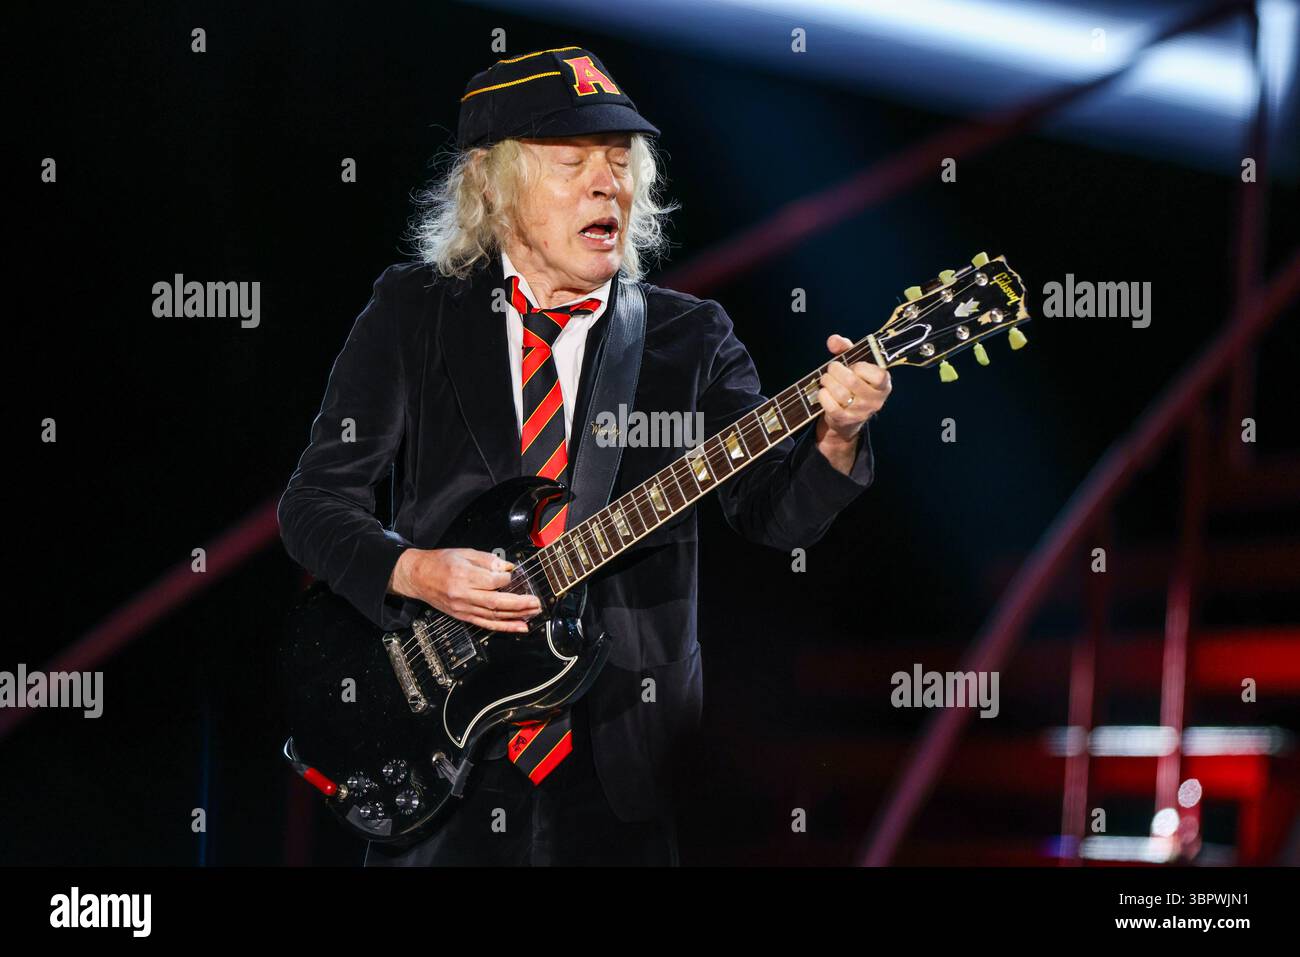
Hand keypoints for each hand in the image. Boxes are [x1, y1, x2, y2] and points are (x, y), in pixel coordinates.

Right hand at [388, 548, 541, 632]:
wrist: (417, 577)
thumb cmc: (440, 562)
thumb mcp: (464, 553)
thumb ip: (487, 560)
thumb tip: (508, 567)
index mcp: (463, 576)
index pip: (492, 581)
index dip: (507, 578)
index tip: (514, 574)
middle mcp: (463, 595)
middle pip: (496, 602)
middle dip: (520, 604)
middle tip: (536, 602)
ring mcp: (463, 609)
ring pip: (494, 616)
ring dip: (516, 616)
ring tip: (533, 613)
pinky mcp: (463, 617)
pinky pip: (487, 624)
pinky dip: (505, 627)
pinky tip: (520, 627)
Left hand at [814, 334, 891, 471]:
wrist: (848, 419)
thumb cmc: (853, 385)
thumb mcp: (854, 365)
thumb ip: (846, 349)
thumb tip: (833, 340)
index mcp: (884, 385)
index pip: (878, 375)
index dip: (861, 367)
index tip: (854, 366)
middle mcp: (875, 401)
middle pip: (852, 381)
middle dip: (836, 370)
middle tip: (831, 369)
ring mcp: (861, 412)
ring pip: (840, 393)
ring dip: (827, 381)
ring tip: (826, 379)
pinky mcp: (845, 420)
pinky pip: (831, 406)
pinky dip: (823, 395)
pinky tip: (823, 391)